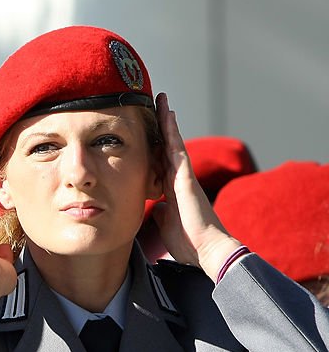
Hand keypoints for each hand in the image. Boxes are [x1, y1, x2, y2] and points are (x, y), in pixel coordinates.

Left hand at [152, 92, 241, 280]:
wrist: (206, 250)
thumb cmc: (188, 241)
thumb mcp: (165, 224)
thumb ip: (160, 212)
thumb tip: (155, 206)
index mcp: (172, 189)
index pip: (160, 161)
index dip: (153, 145)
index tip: (145, 130)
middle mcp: (179, 179)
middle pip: (167, 146)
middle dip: (160, 126)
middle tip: (153, 103)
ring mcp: (184, 176)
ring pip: (173, 142)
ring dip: (166, 121)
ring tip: (160, 100)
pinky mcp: (186, 178)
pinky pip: (178, 149)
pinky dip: (172, 132)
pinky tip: (167, 115)